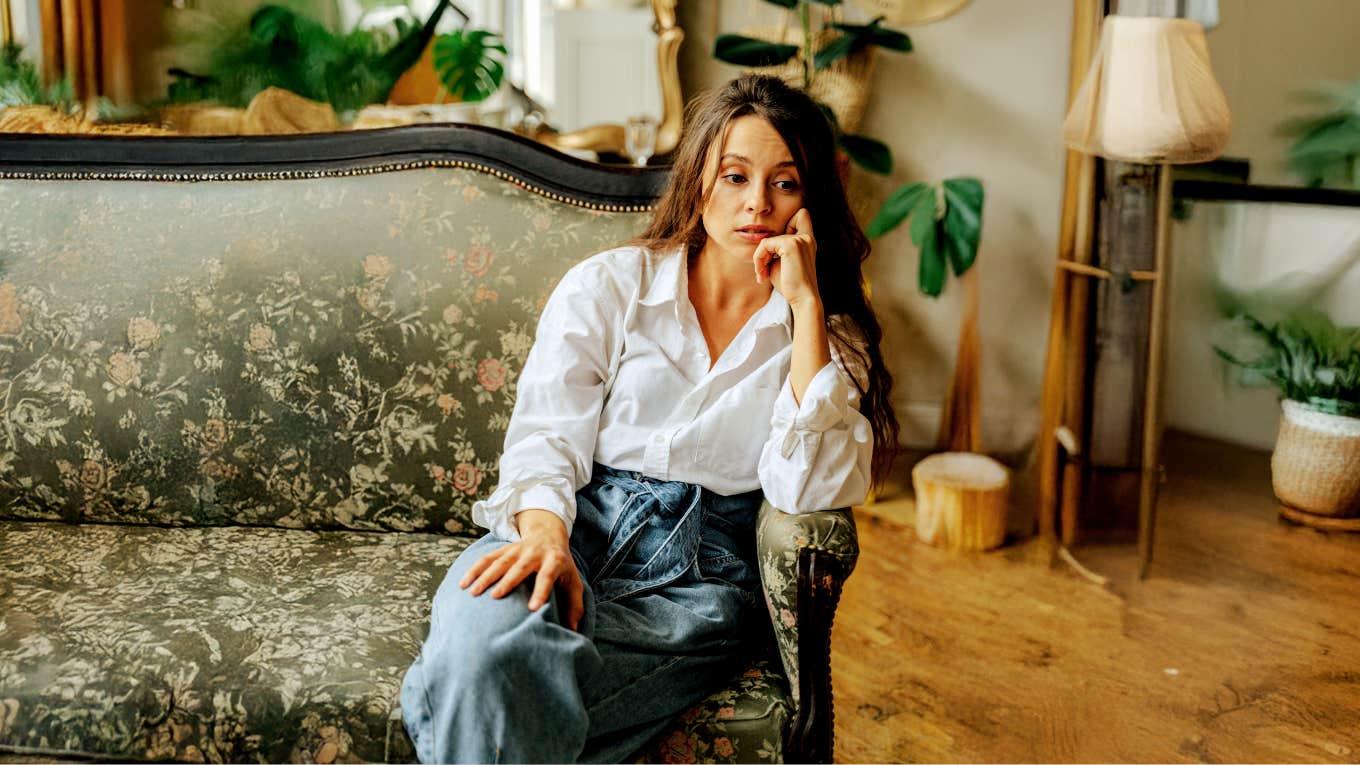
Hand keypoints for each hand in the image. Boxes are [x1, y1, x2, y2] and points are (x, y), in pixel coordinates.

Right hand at [459, 509, 585, 630]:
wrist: (549, 534)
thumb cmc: (562, 566)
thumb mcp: (573, 582)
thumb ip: (574, 606)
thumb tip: (573, 631)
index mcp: (555, 561)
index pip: (547, 576)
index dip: (541, 591)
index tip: (533, 608)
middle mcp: (535, 553)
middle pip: (520, 566)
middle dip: (508, 580)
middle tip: (495, 596)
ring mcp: (518, 549)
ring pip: (500, 561)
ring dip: (486, 576)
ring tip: (472, 593)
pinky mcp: (504, 549)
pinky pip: (487, 558)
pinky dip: (474, 569)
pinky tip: (463, 583)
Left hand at [752, 207, 819, 309]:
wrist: (802, 299)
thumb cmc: (790, 285)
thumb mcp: (781, 263)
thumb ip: (774, 249)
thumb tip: (760, 241)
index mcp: (807, 240)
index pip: (801, 215)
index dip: (786, 225)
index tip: (776, 252)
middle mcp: (806, 237)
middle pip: (781, 223)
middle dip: (769, 244)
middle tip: (765, 264)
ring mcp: (800, 239)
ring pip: (768, 240)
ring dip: (760, 257)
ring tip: (762, 273)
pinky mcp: (790, 244)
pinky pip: (765, 245)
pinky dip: (759, 259)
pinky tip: (762, 274)